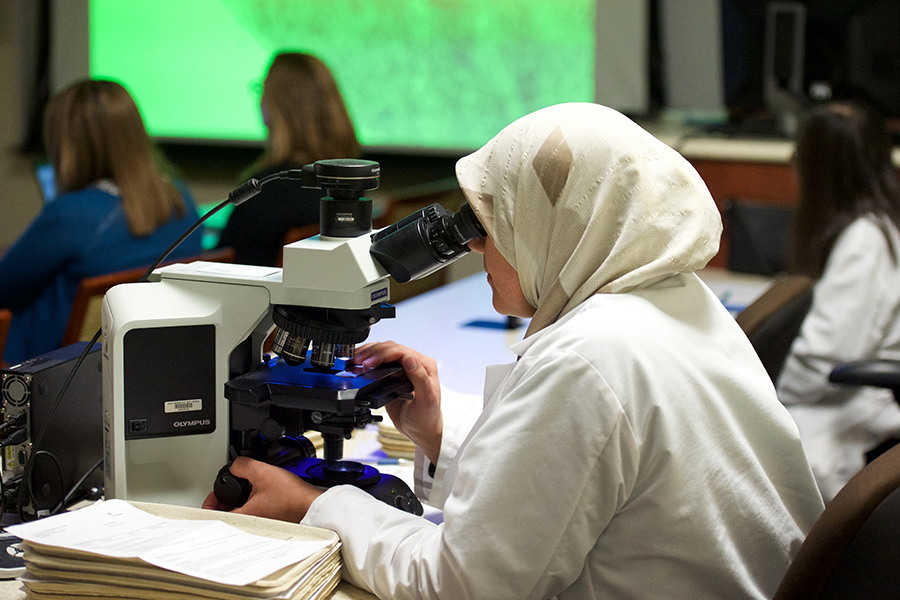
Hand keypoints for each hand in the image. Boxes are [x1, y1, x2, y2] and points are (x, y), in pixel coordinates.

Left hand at [201, 457, 322, 521]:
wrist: (311, 504)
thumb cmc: (292, 496)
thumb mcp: (262, 472)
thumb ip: (242, 465)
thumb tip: (235, 465)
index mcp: (243, 517)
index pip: (214, 517)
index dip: (209, 503)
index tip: (212, 495)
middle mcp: (250, 525)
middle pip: (226, 514)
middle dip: (223, 500)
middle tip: (224, 490)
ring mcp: (261, 525)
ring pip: (241, 513)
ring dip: (238, 500)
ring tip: (242, 488)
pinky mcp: (270, 520)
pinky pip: (254, 512)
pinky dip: (251, 502)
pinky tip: (258, 492)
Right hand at [352, 341, 442, 464]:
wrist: (421, 430)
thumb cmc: (426, 417)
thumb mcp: (426, 400)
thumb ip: (419, 378)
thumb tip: (409, 359)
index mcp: (425, 365)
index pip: (401, 351)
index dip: (383, 354)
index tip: (369, 362)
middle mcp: (415, 363)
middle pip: (390, 348)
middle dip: (372, 352)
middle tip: (357, 360)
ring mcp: (403, 367)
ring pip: (383, 352)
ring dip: (368, 353)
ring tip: (354, 359)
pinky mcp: (393, 374)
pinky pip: (379, 362)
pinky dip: (368, 360)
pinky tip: (358, 362)